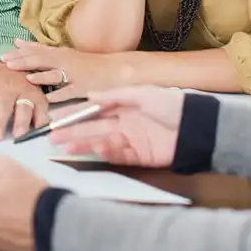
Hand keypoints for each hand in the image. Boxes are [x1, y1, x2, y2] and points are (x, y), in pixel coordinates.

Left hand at [0, 39, 132, 102]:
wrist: (116, 71)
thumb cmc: (90, 65)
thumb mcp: (67, 56)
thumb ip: (48, 53)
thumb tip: (24, 46)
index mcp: (62, 54)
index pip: (38, 50)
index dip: (21, 51)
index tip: (6, 51)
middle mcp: (66, 62)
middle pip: (42, 60)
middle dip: (23, 61)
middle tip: (6, 62)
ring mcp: (75, 75)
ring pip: (55, 75)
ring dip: (40, 76)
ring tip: (26, 78)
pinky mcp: (83, 88)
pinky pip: (69, 92)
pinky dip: (59, 95)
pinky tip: (48, 99)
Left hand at [0, 63, 48, 140]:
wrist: (11, 66)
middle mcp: (6, 87)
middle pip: (3, 105)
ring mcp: (24, 91)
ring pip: (24, 105)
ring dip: (21, 120)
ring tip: (18, 135)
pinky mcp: (39, 97)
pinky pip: (42, 107)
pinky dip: (42, 117)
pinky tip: (39, 127)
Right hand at [49, 86, 184, 166]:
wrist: (198, 126)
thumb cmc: (173, 104)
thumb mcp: (143, 93)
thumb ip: (116, 96)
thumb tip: (91, 95)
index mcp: (124, 107)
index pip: (94, 112)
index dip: (76, 115)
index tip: (57, 119)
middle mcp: (125, 124)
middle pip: (94, 129)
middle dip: (73, 133)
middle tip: (52, 137)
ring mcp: (132, 141)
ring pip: (102, 143)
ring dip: (84, 144)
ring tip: (65, 147)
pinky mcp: (141, 157)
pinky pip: (119, 155)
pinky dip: (106, 152)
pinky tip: (94, 148)